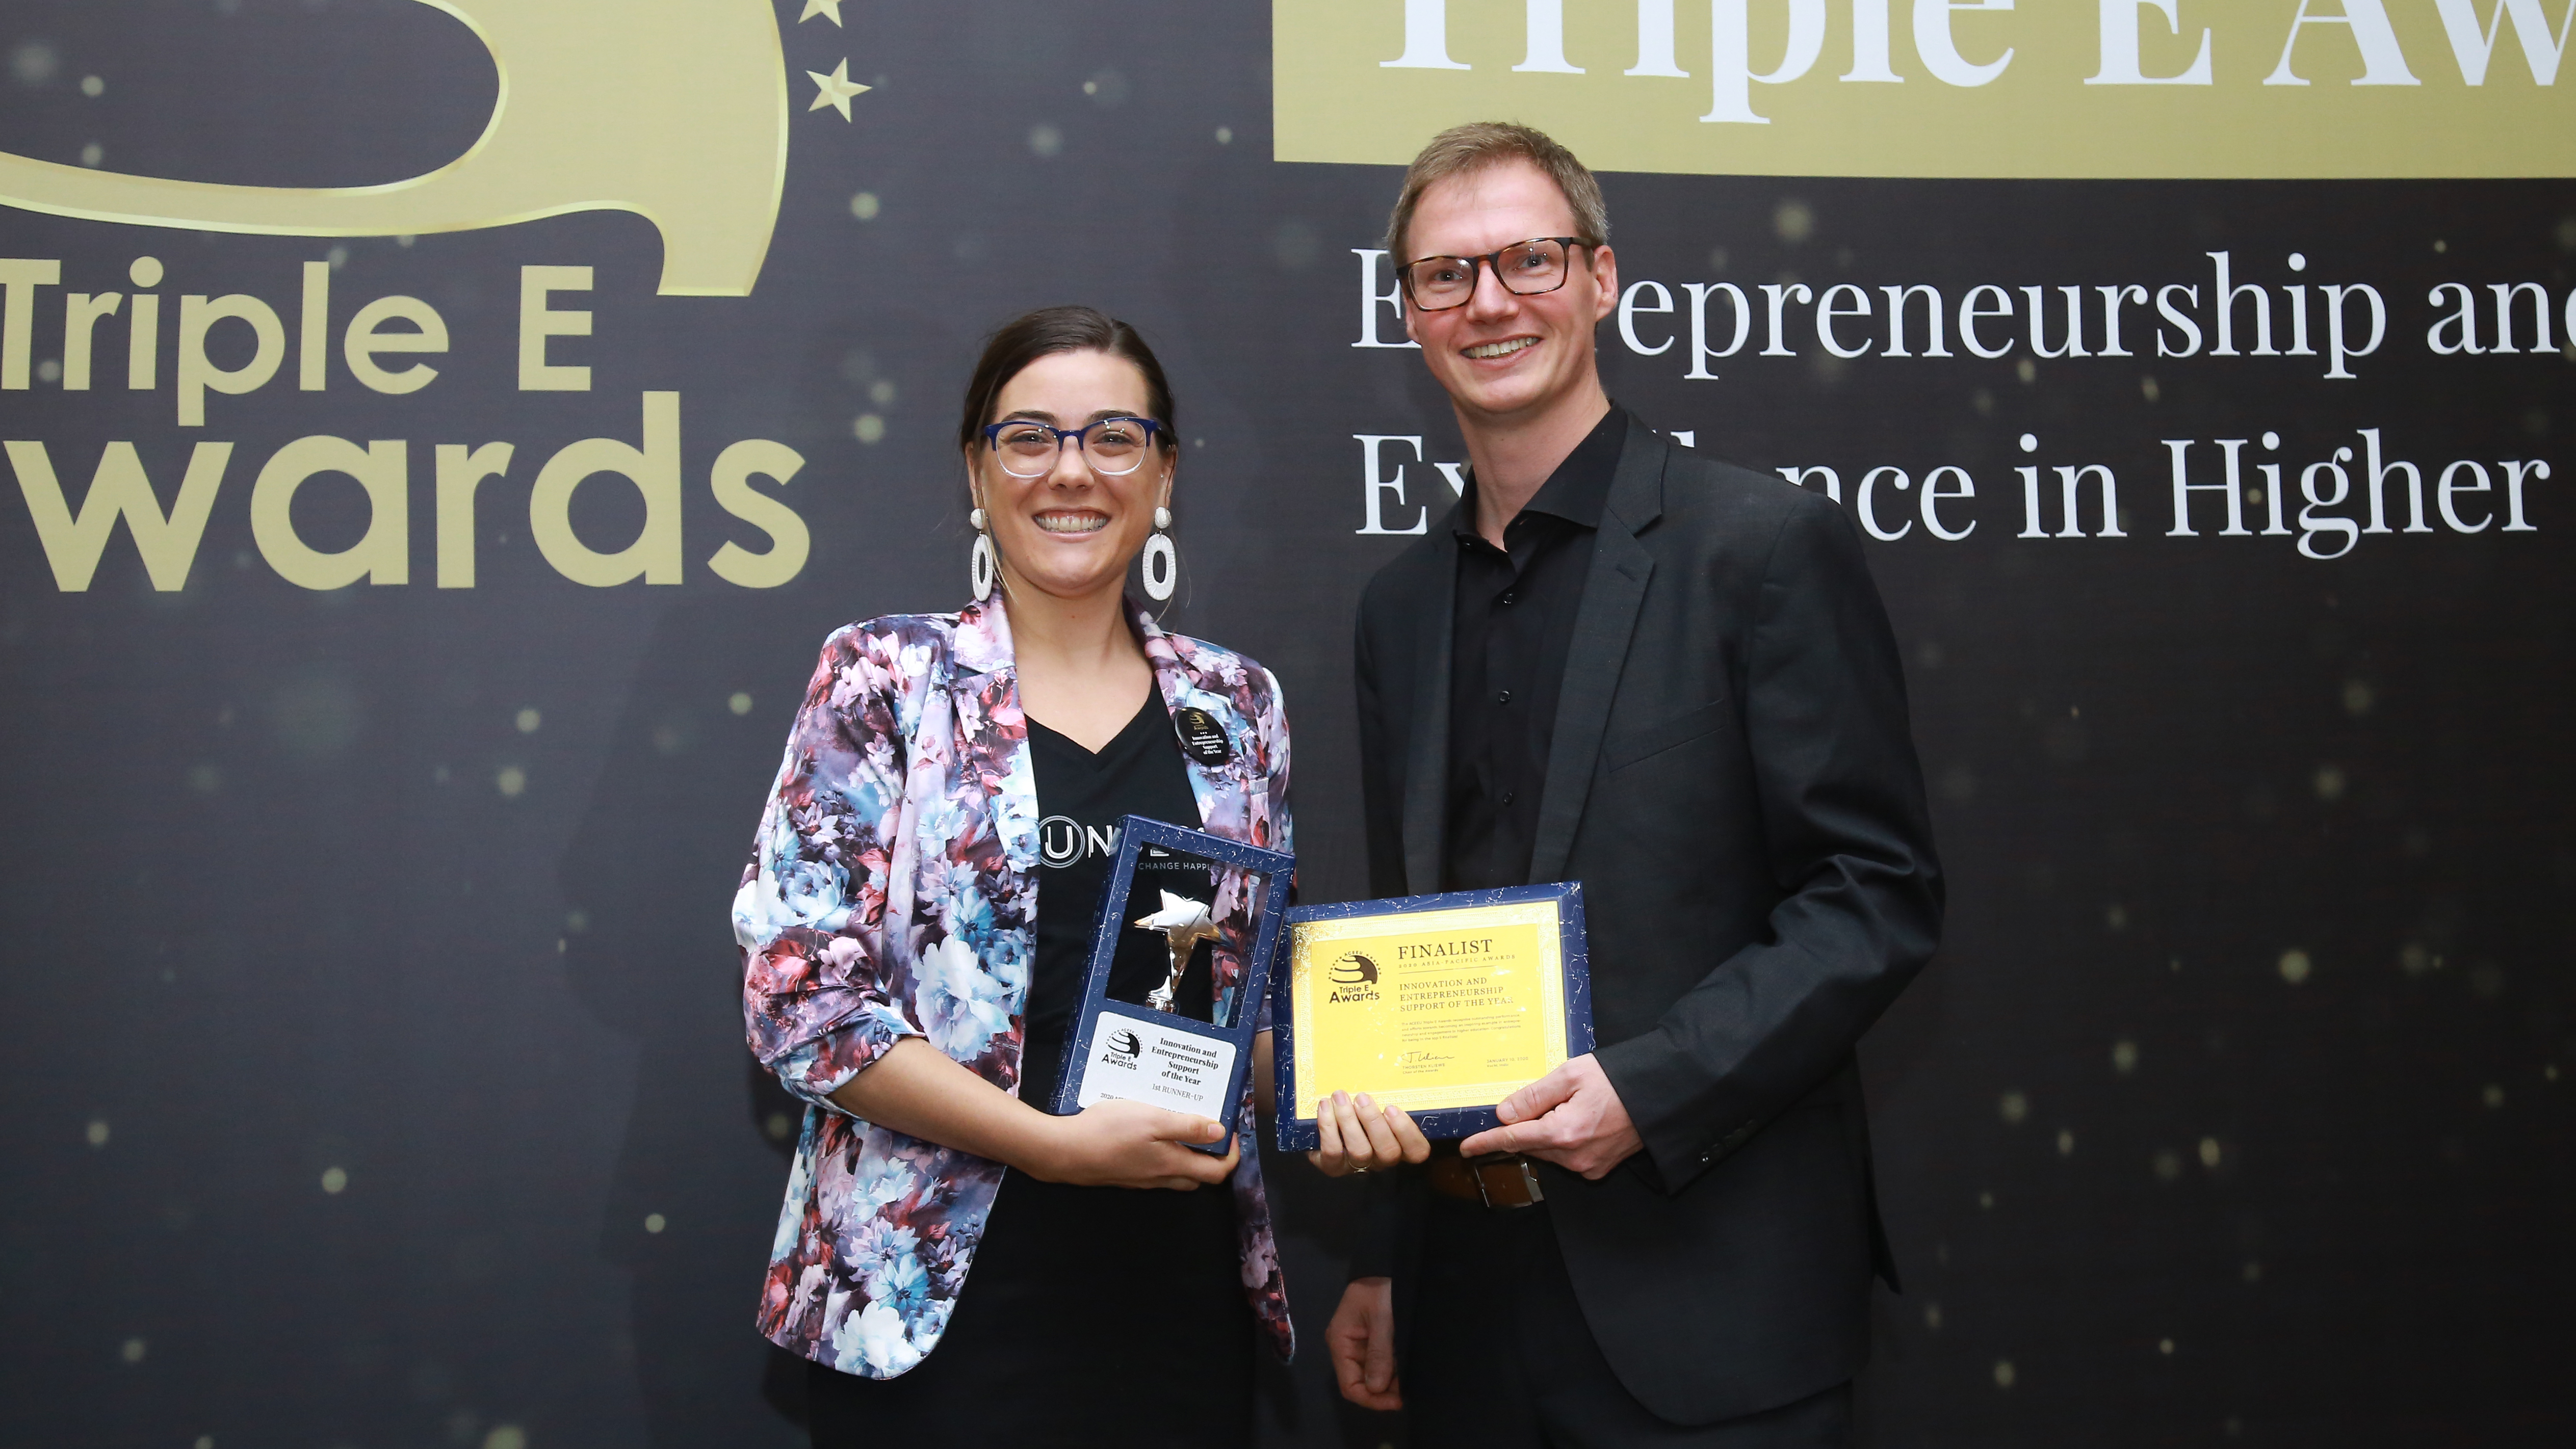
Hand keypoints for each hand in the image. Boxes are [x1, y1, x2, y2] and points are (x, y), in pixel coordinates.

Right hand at [1035, 1099, 1238, 1189]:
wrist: (1063, 1151)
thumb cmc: (1108, 1133)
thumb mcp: (1153, 1120)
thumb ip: (1187, 1126)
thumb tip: (1220, 1132)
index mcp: (1173, 1165)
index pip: (1217, 1173)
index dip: (1231, 1155)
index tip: (1229, 1131)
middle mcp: (1160, 1177)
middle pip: (1198, 1174)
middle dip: (1209, 1153)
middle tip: (1206, 1124)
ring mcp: (1140, 1178)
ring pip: (1174, 1171)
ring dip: (1183, 1151)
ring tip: (1178, 1121)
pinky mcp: (1124, 1173)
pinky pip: (1152, 1166)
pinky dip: (1160, 1150)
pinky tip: (1147, 1128)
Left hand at [1306, 1091, 1430, 1176]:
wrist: (1325, 1127)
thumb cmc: (1359, 1109)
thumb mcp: (1378, 1103)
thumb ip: (1386, 1097)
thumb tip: (1387, 1070)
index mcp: (1400, 1145)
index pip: (1417, 1150)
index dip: (1407, 1132)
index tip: (1392, 1108)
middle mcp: (1382, 1160)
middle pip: (1388, 1152)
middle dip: (1374, 1122)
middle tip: (1362, 1098)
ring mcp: (1358, 1166)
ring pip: (1360, 1151)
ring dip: (1348, 1121)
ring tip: (1340, 1097)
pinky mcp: (1333, 1166)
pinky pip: (1333, 1152)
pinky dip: (1328, 1127)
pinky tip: (1325, 1106)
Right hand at [1327, 1277, 1401, 1409]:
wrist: (1388, 1265)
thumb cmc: (1381, 1288)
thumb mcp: (1382, 1318)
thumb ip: (1379, 1353)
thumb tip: (1376, 1388)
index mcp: (1340, 1342)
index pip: (1349, 1385)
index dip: (1371, 1399)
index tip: (1397, 1401)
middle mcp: (1346, 1348)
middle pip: (1361, 1384)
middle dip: (1383, 1392)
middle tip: (1408, 1391)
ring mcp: (1359, 1346)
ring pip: (1372, 1377)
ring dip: (1390, 1383)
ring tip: (1410, 1380)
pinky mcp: (1373, 1342)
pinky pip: (1380, 1365)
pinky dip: (1393, 1372)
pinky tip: (1406, 1370)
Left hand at [1457, 1053, 1641, 1178]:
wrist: (1660, 1095)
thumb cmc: (1618, 1080)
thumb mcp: (1570, 1075)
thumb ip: (1534, 1096)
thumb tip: (1504, 1114)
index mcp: (1563, 1133)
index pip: (1513, 1139)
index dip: (1487, 1142)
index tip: (1466, 1147)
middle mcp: (1573, 1157)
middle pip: (1530, 1145)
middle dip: (1524, 1127)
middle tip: (1535, 1102)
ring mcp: (1587, 1167)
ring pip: (1547, 1151)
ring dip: (1544, 1133)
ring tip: (1567, 1104)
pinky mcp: (1598, 1169)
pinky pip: (1566, 1157)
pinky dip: (1562, 1140)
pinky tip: (1577, 1119)